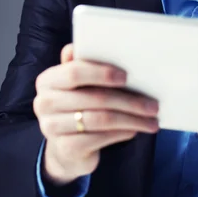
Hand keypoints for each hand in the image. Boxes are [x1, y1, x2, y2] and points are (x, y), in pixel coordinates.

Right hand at [33, 43, 159, 185]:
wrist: (66, 149)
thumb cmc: (78, 106)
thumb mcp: (80, 85)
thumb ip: (87, 66)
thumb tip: (106, 47)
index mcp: (47, 80)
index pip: (74, 72)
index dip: (101, 73)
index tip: (126, 76)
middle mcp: (44, 103)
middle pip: (94, 97)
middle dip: (128, 100)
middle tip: (153, 104)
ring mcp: (52, 128)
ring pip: (101, 119)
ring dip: (131, 119)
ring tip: (151, 120)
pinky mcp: (65, 148)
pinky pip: (100, 138)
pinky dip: (121, 133)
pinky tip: (135, 130)